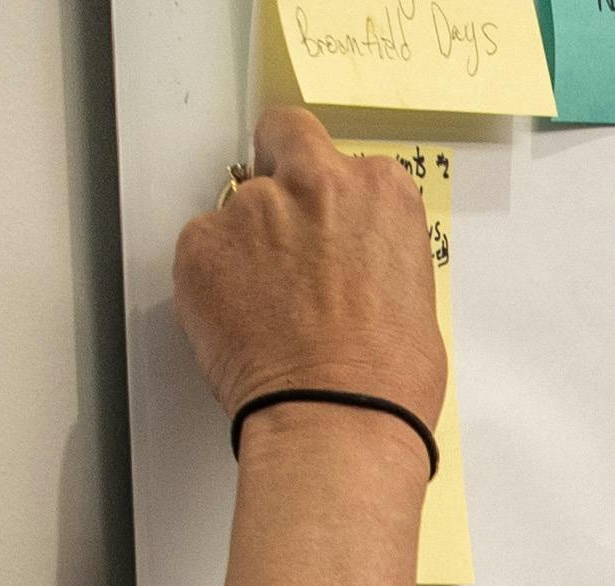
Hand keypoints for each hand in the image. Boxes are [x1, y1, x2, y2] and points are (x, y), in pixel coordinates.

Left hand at [175, 107, 445, 431]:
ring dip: (247, 241)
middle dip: (279, 164)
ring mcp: (253, 207)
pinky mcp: (202, 242)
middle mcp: (316, 183)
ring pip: (239, 204)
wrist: (336, 421)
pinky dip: (213, 277)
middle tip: (281, 222)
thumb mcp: (412, 298)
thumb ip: (370, 251)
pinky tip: (240, 321)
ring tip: (266, 308)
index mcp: (380, 192)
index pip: (344, 160)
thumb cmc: (385, 380)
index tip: (327, 224)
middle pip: (283, 136)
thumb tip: (344, 260)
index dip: (331, 195)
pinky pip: (202, 247)